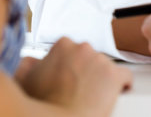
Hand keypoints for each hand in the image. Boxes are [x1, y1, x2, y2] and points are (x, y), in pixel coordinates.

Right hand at [15, 37, 131, 115]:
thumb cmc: (43, 104)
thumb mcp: (25, 79)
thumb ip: (28, 64)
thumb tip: (32, 61)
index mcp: (62, 45)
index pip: (71, 51)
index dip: (69, 67)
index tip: (67, 78)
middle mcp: (83, 48)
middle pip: (88, 58)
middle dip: (85, 72)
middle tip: (77, 90)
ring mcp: (101, 61)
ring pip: (105, 68)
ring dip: (100, 80)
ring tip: (91, 97)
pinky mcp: (115, 75)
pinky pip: (125, 77)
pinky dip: (122, 86)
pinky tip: (117, 93)